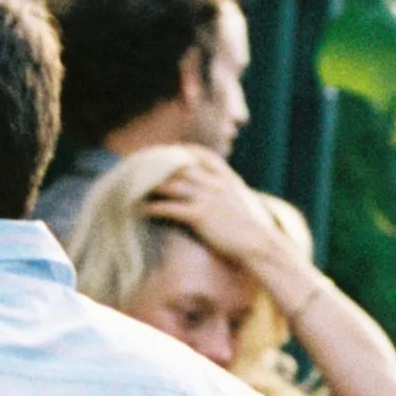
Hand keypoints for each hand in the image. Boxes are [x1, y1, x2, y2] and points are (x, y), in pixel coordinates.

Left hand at [142, 147, 305, 296]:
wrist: (261, 244)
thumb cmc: (255, 230)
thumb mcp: (245, 203)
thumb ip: (232, 193)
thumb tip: (227, 194)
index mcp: (228, 179)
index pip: (203, 155)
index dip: (184, 151)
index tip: (170, 150)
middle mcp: (216, 184)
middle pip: (182, 167)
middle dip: (160, 164)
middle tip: (141, 166)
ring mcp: (208, 198)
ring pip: (173, 184)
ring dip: (151, 184)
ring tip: (134, 186)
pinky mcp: (200, 216)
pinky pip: (171, 207)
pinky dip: (154, 207)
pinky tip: (141, 209)